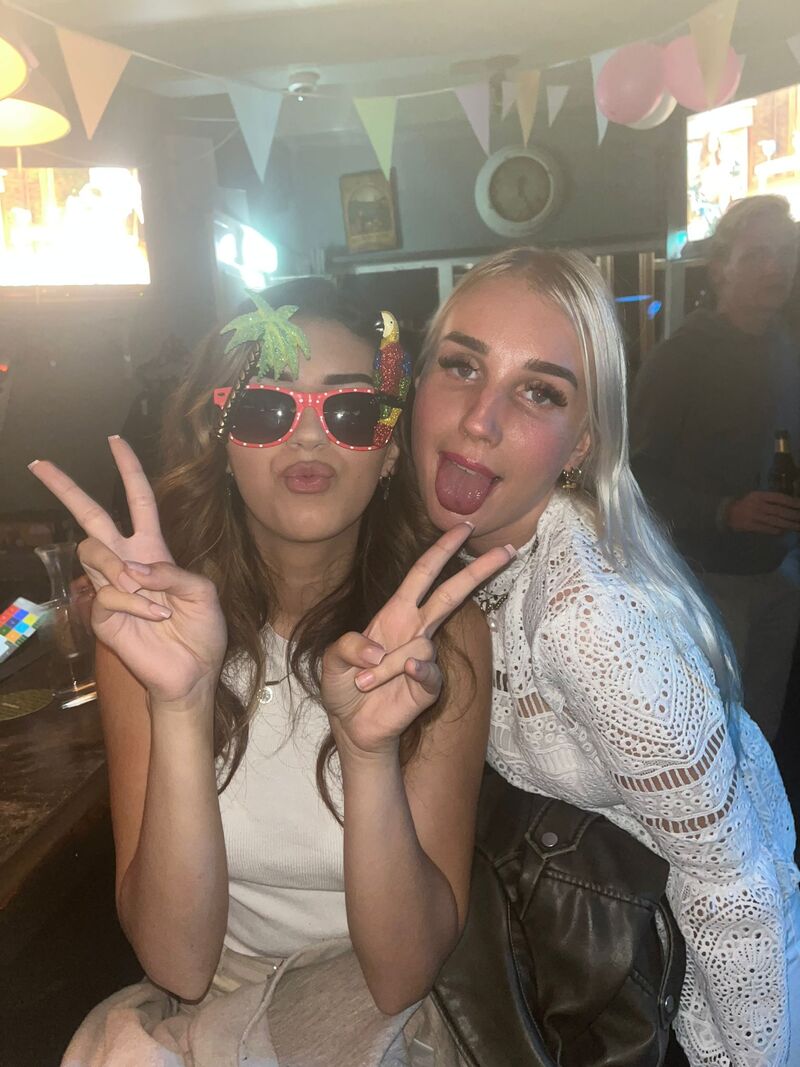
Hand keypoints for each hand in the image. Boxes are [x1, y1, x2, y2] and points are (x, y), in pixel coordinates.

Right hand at [29, 437, 226, 703]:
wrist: (192, 671)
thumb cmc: (201, 630)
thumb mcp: (203, 593)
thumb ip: (174, 573)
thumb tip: (133, 569)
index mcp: (153, 549)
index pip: (138, 500)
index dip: (129, 470)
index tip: (115, 440)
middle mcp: (127, 562)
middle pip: (90, 516)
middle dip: (65, 488)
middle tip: (38, 463)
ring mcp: (110, 587)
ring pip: (92, 552)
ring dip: (121, 570)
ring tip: (150, 597)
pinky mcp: (101, 615)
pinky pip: (109, 594)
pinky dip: (135, 604)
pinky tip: (153, 618)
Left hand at [321, 523, 512, 756]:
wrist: (351, 726)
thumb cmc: (344, 686)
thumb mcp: (332, 659)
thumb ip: (348, 646)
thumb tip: (378, 649)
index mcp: (394, 613)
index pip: (423, 574)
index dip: (441, 550)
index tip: (463, 527)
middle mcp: (415, 630)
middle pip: (452, 593)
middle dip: (478, 570)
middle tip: (506, 549)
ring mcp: (424, 657)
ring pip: (421, 644)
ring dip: (386, 665)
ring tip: (365, 682)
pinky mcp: (427, 684)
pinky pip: (428, 671)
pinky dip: (414, 670)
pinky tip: (405, 674)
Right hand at [725, 491, 799, 534]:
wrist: (728, 514)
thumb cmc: (746, 504)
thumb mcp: (756, 496)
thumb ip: (771, 499)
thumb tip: (791, 504)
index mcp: (760, 495)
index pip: (779, 498)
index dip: (792, 502)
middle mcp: (758, 505)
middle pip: (779, 510)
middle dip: (794, 515)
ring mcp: (754, 516)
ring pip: (776, 521)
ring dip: (789, 525)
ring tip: (798, 527)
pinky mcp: (752, 526)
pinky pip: (768, 529)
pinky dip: (778, 530)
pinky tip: (786, 531)